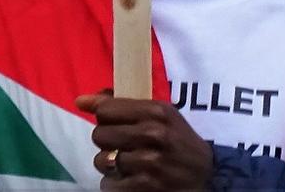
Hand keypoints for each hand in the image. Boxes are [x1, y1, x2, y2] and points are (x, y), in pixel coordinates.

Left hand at [75, 93, 213, 190]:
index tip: (111, 121)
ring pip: (101, 161)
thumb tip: (81, 100)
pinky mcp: (142, 186)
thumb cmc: (177, 140)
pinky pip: (107, 184)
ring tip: (127, 162)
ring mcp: (147, 162)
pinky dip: (115, 183)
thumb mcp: (161, 115)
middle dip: (107, 141)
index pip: (106, 110)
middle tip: (122, 143)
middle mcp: (152, 134)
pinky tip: (131, 178)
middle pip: (99, 135)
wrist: (203, 175)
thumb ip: (124, 104)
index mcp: (157, 111)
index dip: (104, 116)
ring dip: (110, 164)